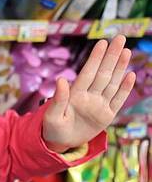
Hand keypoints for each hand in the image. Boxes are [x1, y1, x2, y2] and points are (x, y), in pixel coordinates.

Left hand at [42, 35, 135, 152]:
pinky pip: (118, 100)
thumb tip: (60, 79)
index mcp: (75, 94)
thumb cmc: (52, 128)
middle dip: (111, 56)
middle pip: (103, 73)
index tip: (102, 42)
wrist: (61, 143)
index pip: (87, 73)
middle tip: (120, 38)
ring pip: (112, 83)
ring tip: (126, 51)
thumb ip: (58, 98)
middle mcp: (89, 96)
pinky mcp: (106, 115)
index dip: (95, 58)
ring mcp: (99, 105)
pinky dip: (124, 89)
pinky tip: (130, 75)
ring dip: (119, 68)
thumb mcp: (52, 116)